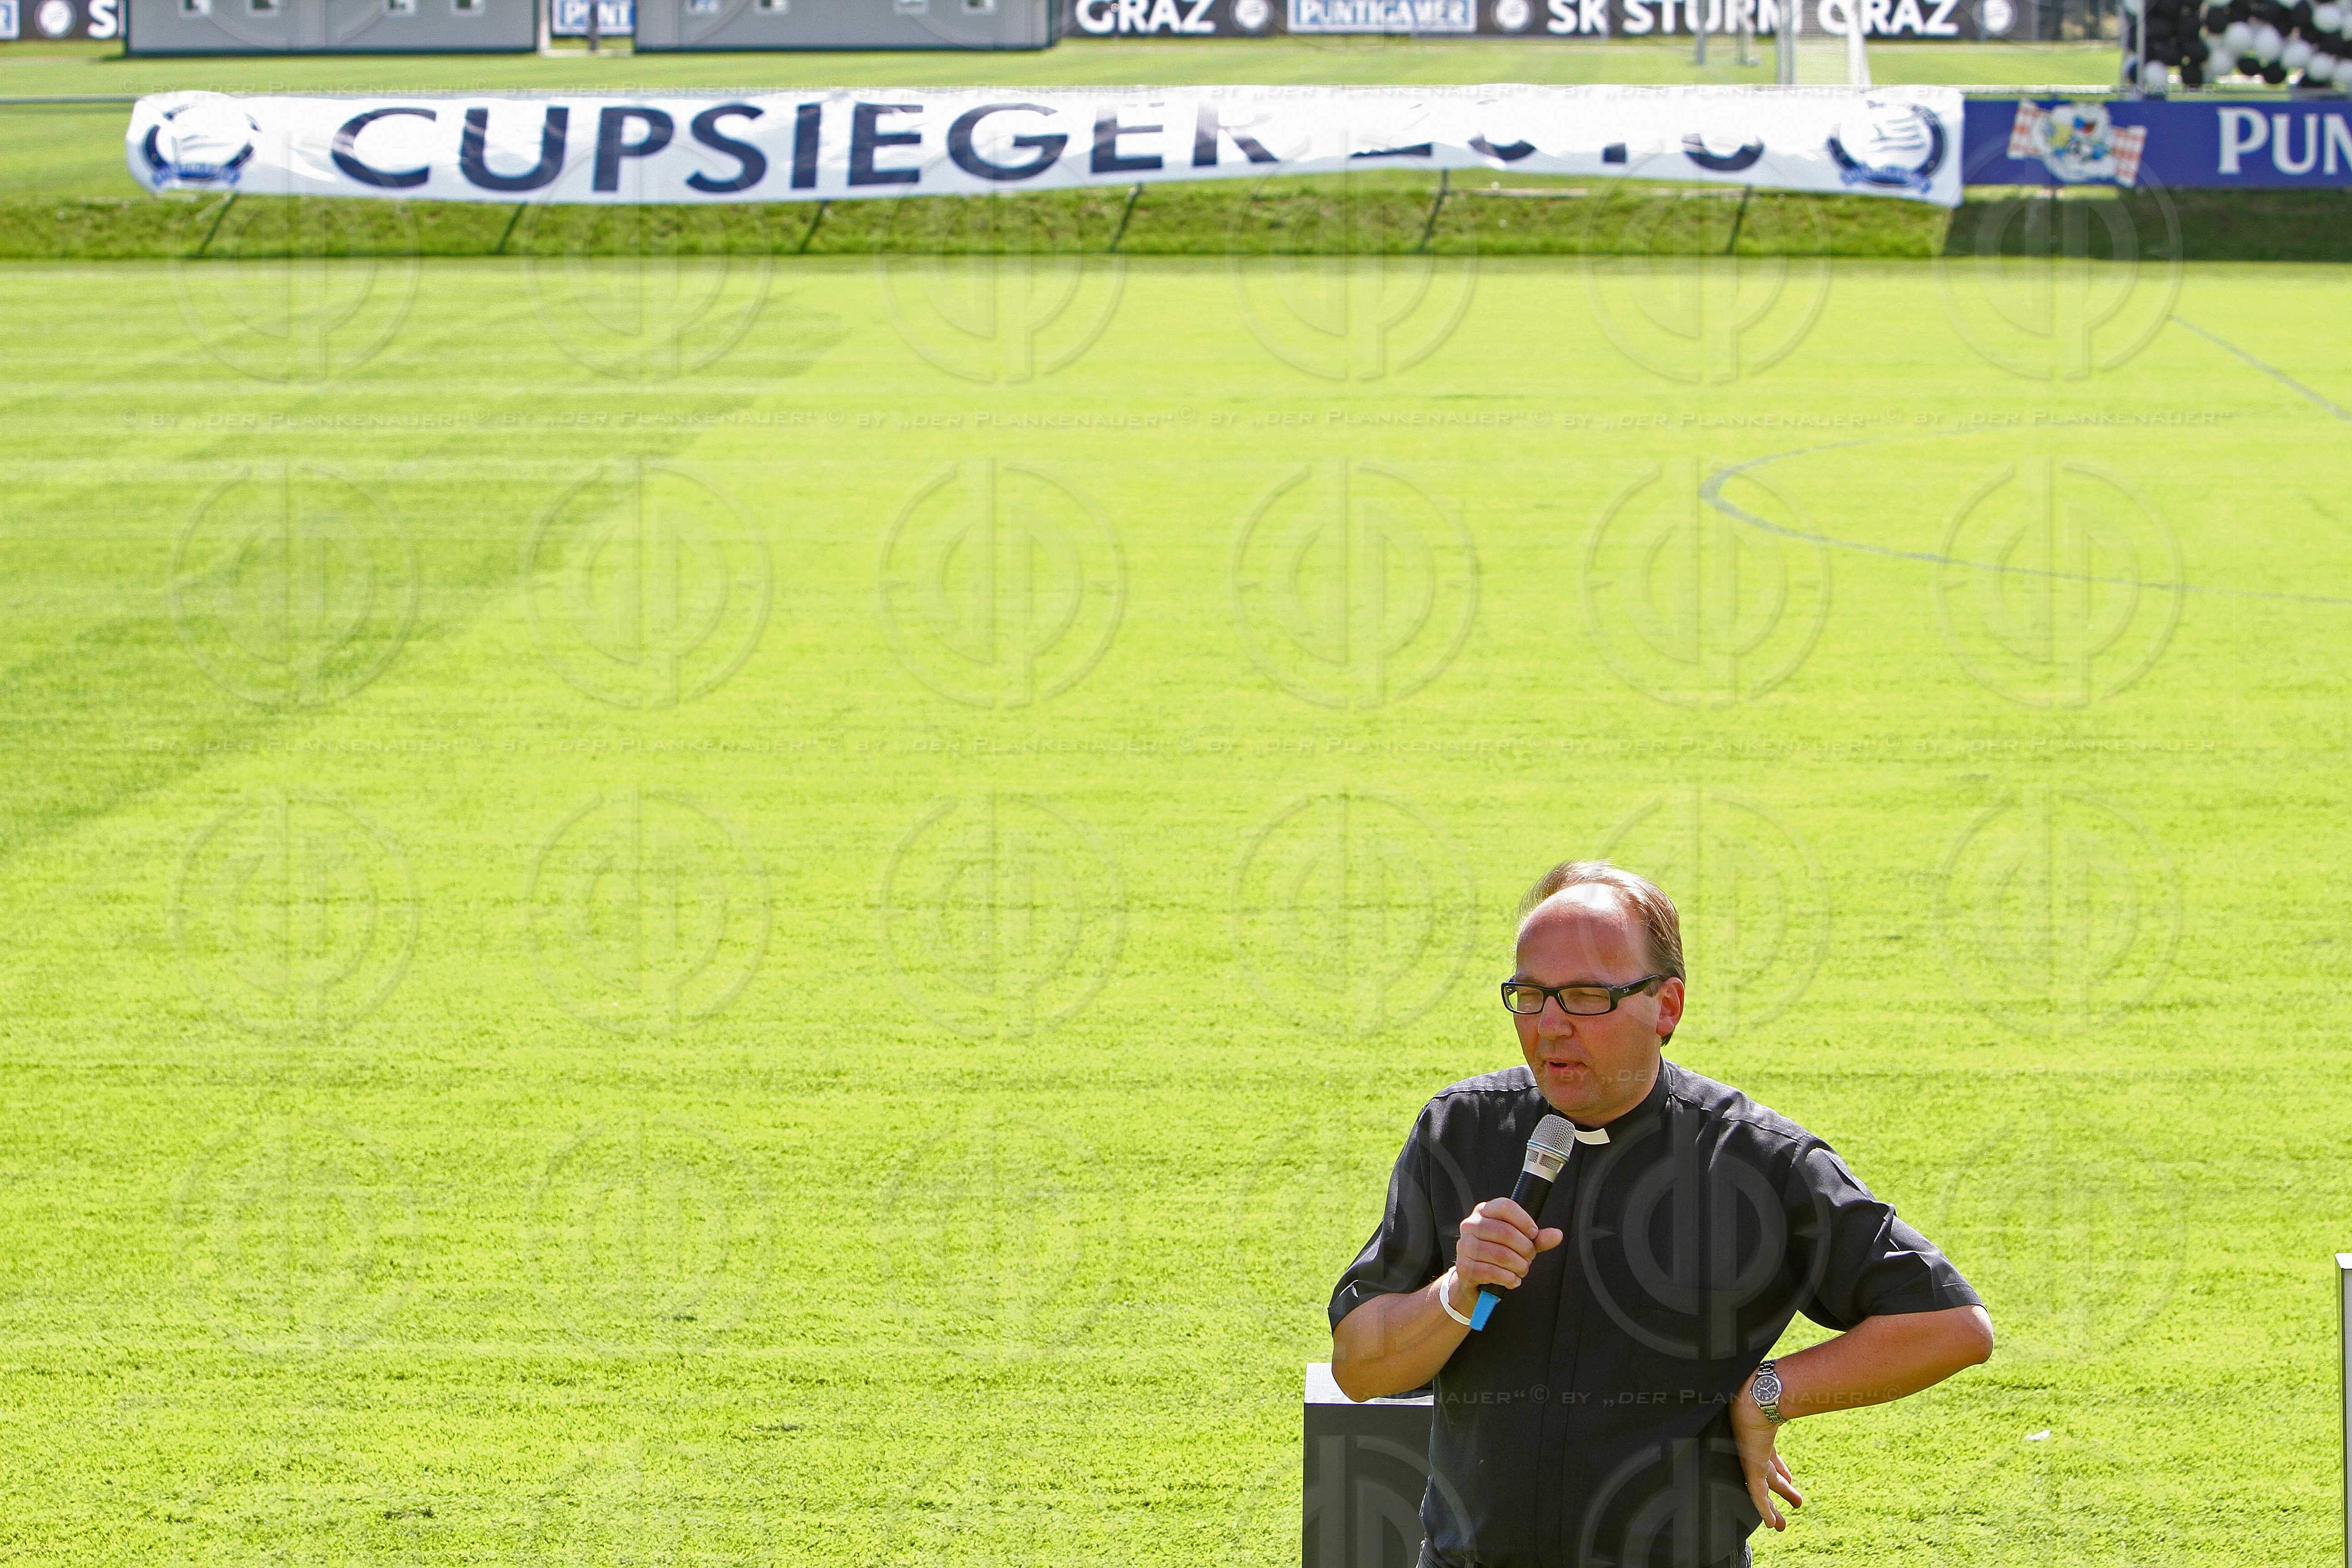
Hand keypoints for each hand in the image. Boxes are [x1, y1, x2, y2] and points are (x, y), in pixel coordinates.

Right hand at [1451, 1198, 1562, 1302]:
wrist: (1473, 1280)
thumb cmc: (1498, 1256)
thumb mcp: (1519, 1244)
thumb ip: (1537, 1239)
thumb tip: (1557, 1235)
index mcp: (1484, 1212)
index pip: (1505, 1206)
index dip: (1524, 1220)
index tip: (1534, 1234)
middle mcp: (1471, 1225)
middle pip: (1505, 1232)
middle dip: (1525, 1249)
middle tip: (1528, 1258)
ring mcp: (1465, 1246)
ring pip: (1501, 1254)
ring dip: (1518, 1266)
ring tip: (1521, 1270)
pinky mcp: (1464, 1267)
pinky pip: (1493, 1272)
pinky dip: (1508, 1278)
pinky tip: (1512, 1280)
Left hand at [1729, 1375, 1804, 1530]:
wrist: (1757, 1395)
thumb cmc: (1769, 1390)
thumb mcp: (1787, 1397)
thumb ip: (1801, 1393)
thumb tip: (1823, 1380)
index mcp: (1761, 1434)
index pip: (1772, 1457)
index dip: (1782, 1469)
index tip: (1790, 1477)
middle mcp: (1755, 1448)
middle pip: (1771, 1475)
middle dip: (1782, 1489)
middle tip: (1796, 1502)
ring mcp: (1752, 1458)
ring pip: (1762, 1490)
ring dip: (1772, 1508)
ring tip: (1781, 1525)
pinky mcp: (1750, 1467)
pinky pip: (1757, 1495)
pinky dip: (1764, 1510)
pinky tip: (1772, 1524)